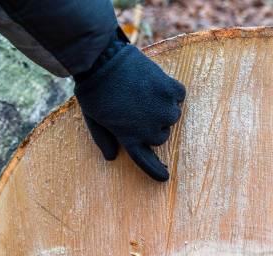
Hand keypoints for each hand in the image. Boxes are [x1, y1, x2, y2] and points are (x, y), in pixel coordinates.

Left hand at [74, 44, 185, 180]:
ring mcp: (163, 111)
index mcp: (130, 138)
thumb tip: (111, 157)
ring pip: (172, 115)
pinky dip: (171, 90)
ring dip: (163, 106)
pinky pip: (179, 95)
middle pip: (161, 135)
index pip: (146, 162)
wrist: (102, 60)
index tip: (165, 178)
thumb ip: (103, 139)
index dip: (155, 171)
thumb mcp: (93, 119)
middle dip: (153, 125)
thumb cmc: (94, 90)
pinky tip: (155, 81)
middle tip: (139, 107)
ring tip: (144, 91)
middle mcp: (151, 130)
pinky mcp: (171, 91)